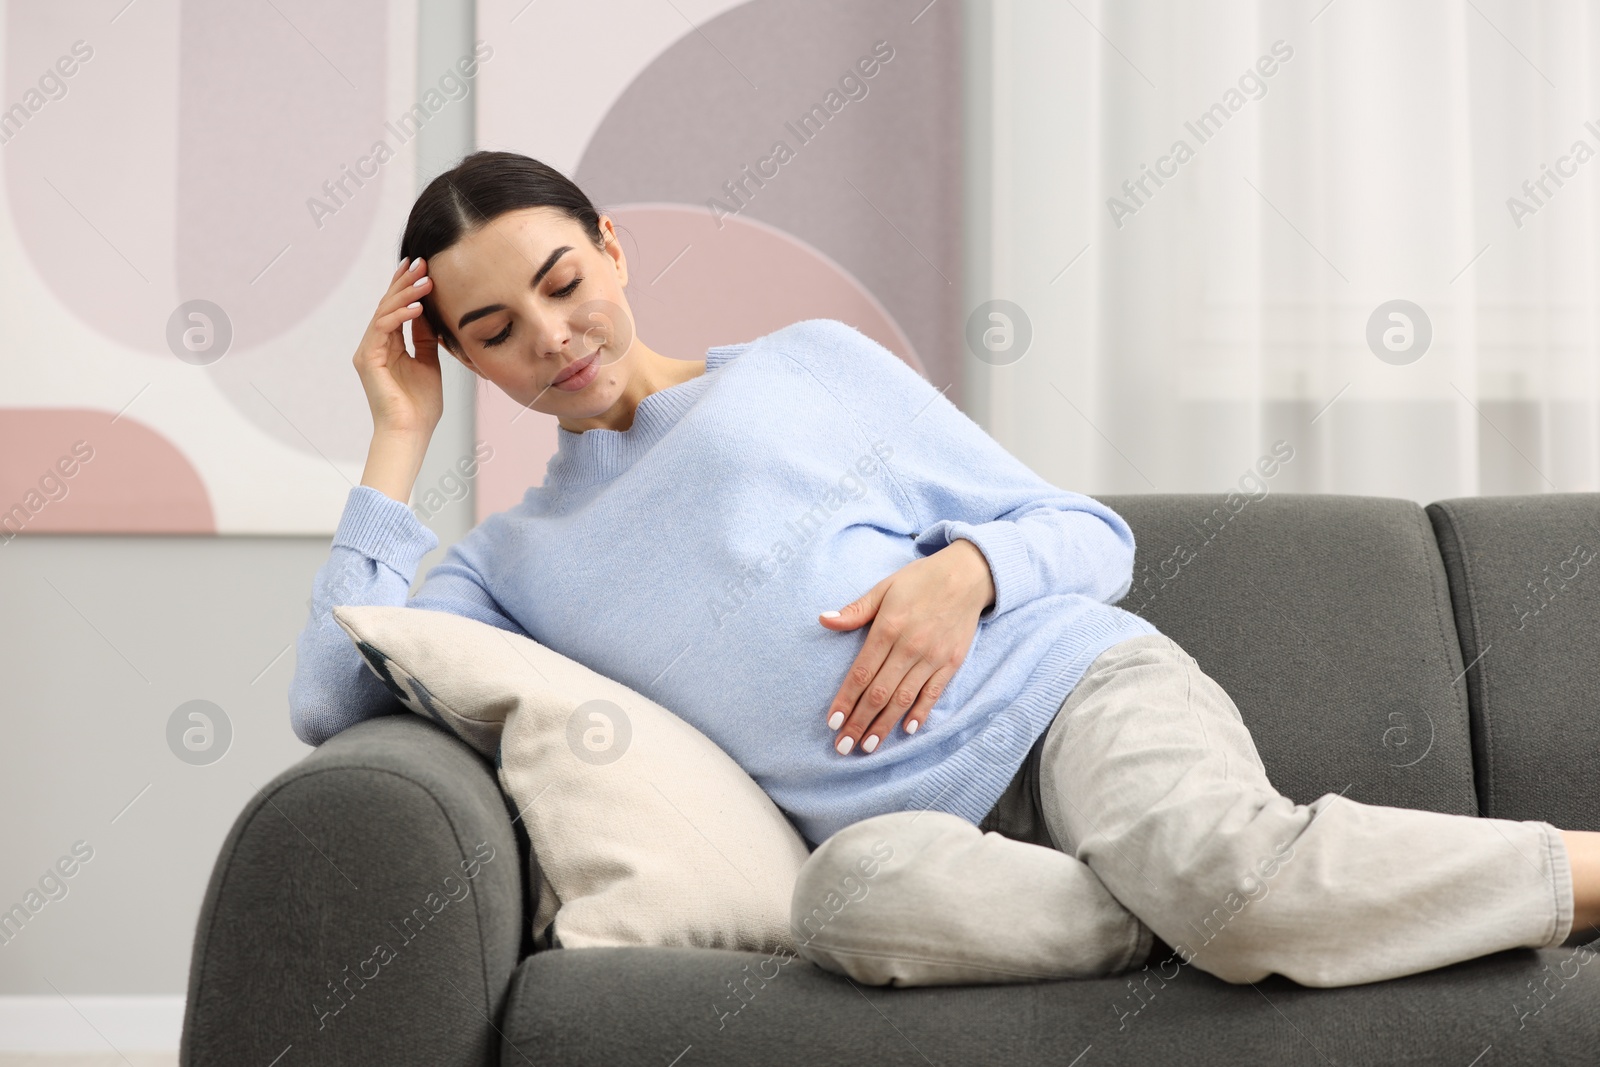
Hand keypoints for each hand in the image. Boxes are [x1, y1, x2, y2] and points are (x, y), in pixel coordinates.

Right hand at [353, 257, 442, 438]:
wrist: (411, 433)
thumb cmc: (421, 406)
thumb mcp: (429, 364)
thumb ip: (426, 339)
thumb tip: (428, 313)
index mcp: (388, 346)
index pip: (396, 309)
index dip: (406, 287)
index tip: (422, 267)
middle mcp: (375, 345)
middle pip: (387, 305)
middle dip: (405, 282)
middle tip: (422, 262)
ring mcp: (369, 351)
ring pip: (384, 312)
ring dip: (405, 294)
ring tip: (425, 279)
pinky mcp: (368, 359)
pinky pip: (384, 329)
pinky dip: (400, 316)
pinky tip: (418, 307)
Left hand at [820, 539, 995, 754]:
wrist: (967, 574)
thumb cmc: (921, 580)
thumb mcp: (884, 587)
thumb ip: (856, 610)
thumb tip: (824, 620)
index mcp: (888, 628)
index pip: (860, 673)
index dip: (845, 700)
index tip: (831, 723)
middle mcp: (910, 646)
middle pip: (879, 693)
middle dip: (858, 723)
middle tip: (842, 747)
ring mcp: (933, 657)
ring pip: (903, 699)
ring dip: (884, 725)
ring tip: (867, 747)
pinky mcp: (951, 662)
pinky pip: (933, 693)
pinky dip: (920, 713)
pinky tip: (907, 730)